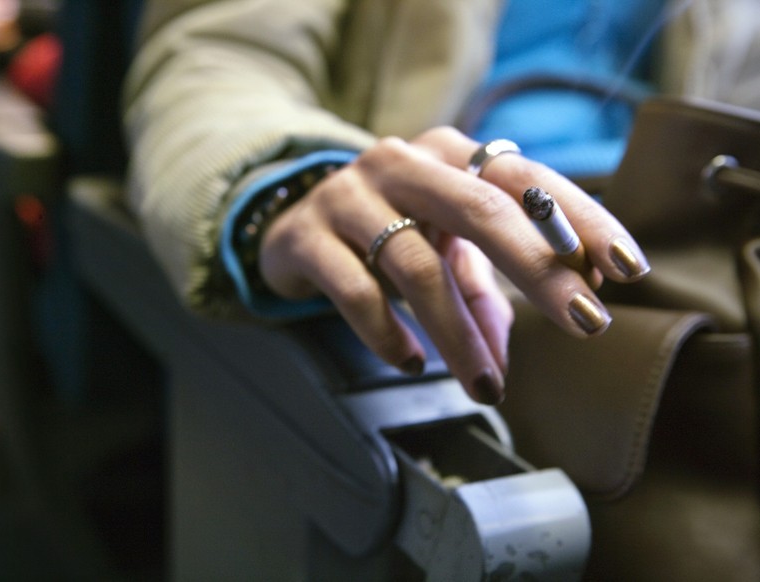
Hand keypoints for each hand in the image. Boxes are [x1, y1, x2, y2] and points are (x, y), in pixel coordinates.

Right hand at [259, 127, 649, 403]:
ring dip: (459, 334)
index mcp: (447, 154)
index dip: (580, 219)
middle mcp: (401, 164)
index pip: (525, 179)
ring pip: (417, 266)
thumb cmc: (387, 232)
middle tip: (586, 324)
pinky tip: (413, 363)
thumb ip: (492, 276)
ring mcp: (348, 196)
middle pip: (480, 210)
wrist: (292, 226)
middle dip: (540, 270)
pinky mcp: (307, 237)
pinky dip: (390, 334)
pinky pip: (356, 290)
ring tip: (486, 385)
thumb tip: (564, 313)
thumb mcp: (442, 241)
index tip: (629, 269)